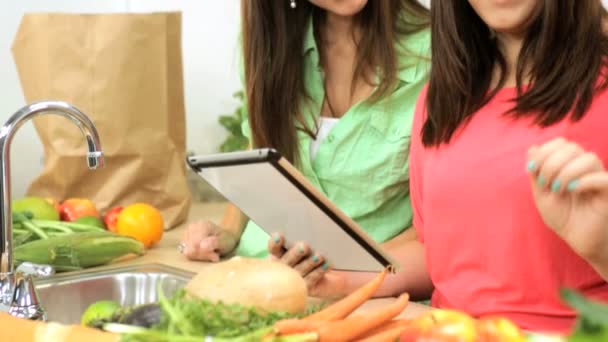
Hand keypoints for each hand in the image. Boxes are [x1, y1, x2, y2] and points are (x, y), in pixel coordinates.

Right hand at [180, 220, 237, 261]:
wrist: (224, 237)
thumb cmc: (225, 239)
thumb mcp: (225, 242)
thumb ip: (214, 243)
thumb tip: (202, 245)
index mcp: (202, 225)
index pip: (196, 245)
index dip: (206, 253)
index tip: (216, 256)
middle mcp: (192, 227)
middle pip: (191, 249)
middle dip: (203, 255)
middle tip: (214, 255)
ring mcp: (187, 233)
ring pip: (188, 253)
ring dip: (201, 256)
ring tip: (210, 253)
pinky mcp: (185, 241)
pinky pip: (187, 254)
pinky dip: (197, 256)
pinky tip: (204, 253)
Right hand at [267, 234, 346, 297]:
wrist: (331, 271)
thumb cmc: (317, 248)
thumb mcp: (310, 238)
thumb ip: (304, 231)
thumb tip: (307, 217)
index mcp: (279, 254)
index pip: (273, 248)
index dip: (275, 243)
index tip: (279, 236)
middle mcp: (283, 268)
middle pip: (286, 261)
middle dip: (295, 253)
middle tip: (304, 246)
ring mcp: (293, 280)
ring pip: (299, 271)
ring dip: (309, 263)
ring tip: (319, 256)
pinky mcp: (305, 289)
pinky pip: (311, 280)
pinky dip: (319, 271)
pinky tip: (327, 264)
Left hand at [527, 137, 607, 260]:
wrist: (578, 239)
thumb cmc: (562, 216)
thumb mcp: (541, 194)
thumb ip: (536, 172)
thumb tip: (532, 148)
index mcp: (570, 164)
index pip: (561, 143)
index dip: (544, 152)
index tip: (532, 170)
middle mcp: (587, 168)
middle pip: (572, 148)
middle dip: (551, 164)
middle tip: (545, 184)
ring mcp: (599, 178)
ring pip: (589, 158)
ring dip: (566, 172)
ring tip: (558, 190)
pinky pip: (603, 178)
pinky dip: (585, 181)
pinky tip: (572, 190)